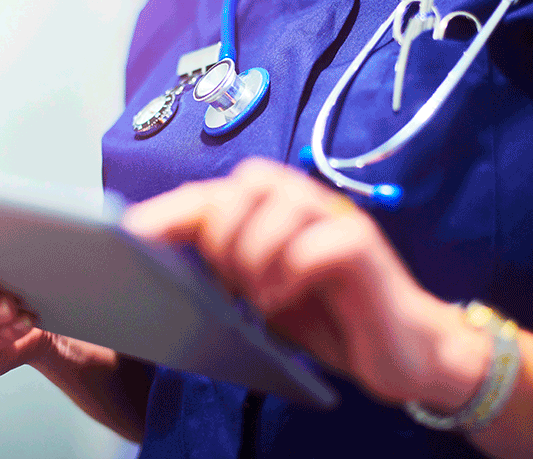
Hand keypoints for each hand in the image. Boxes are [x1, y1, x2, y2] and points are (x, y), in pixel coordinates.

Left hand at [122, 158, 489, 408]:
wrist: (403, 349)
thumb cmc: (328, 317)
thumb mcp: (264, 292)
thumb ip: (227, 268)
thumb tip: (166, 262)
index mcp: (277, 210)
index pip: (215, 194)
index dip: (171, 210)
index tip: (129, 234)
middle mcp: (307, 203)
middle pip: (245, 183)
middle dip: (222, 231)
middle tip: (229, 279)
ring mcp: (338, 219)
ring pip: (278, 200)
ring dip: (254, 250)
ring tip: (258, 294)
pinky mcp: (364, 247)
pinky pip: (319, 242)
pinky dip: (291, 270)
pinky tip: (283, 300)